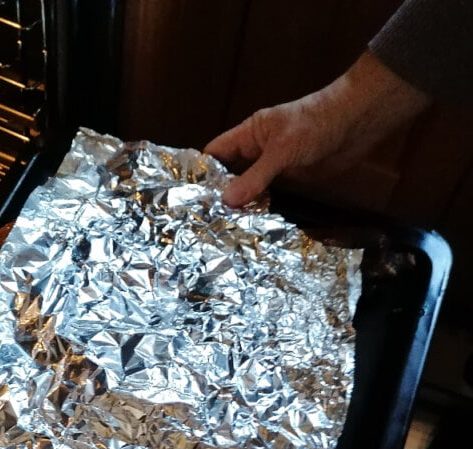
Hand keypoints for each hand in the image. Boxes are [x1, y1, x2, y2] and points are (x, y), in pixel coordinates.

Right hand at [206, 52, 429, 206]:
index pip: (216, 153)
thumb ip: (255, 177)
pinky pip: (269, 198)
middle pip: (229, 175)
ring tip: (220, 231)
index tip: (187, 198)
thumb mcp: (282, 150)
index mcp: (249, 134)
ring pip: (249, 189)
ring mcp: (274, 167)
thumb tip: (227, 202)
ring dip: (239, 207)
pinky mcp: (291, 181)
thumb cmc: (317, 125)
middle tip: (201, 223)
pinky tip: (248, 228)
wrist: (357, 122)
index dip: (201, 173)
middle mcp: (257, 151)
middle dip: (218, 195)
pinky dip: (260, 211)